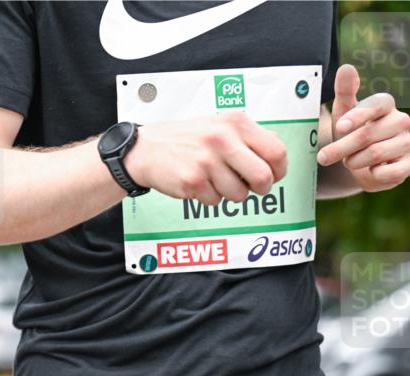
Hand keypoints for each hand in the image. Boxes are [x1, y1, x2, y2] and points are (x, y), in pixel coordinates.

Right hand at [125, 112, 287, 205]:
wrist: (146, 149)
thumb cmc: (185, 138)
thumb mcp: (220, 124)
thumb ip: (249, 135)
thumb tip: (276, 151)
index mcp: (235, 123)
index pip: (276, 151)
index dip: (279, 170)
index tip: (273, 175)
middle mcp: (222, 140)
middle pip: (263, 177)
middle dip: (260, 188)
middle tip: (251, 186)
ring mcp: (206, 161)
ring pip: (239, 194)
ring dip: (231, 193)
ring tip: (216, 180)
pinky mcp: (192, 181)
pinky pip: (215, 200)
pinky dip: (209, 197)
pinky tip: (199, 183)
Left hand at [316, 65, 409, 191]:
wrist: (364, 164)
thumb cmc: (353, 134)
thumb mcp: (344, 113)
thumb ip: (345, 91)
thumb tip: (346, 67)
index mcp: (385, 105)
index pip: (375, 105)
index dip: (356, 116)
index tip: (340, 127)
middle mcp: (402, 120)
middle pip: (366, 135)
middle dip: (340, 148)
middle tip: (324, 157)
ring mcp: (409, 142)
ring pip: (374, 155)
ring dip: (353, 162)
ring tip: (350, 161)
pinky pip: (388, 173)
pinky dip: (372, 175)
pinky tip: (370, 171)